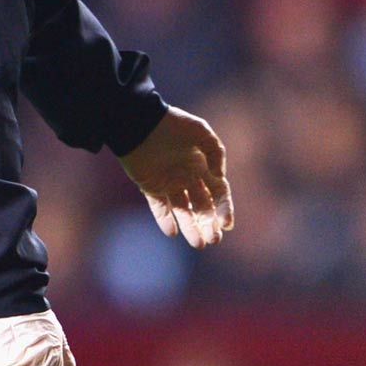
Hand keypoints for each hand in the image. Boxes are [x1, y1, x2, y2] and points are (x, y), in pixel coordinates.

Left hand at [119, 106, 233, 246]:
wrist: (138, 122)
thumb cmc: (172, 124)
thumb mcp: (201, 132)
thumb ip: (216, 152)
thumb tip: (220, 176)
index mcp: (203, 166)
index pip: (218, 194)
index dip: (224, 209)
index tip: (226, 225)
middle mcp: (188, 177)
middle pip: (202, 207)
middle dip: (209, 224)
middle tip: (213, 240)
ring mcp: (169, 184)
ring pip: (183, 212)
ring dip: (191, 228)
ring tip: (198, 244)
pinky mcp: (150, 187)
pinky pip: (159, 208)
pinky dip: (165, 220)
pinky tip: (172, 232)